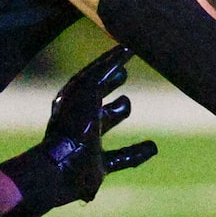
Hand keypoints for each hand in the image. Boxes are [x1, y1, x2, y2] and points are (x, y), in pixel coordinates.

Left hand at [37, 44, 156, 202]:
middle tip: (123, 72)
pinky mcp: (97, 165)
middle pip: (96, 95)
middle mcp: (79, 118)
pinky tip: (153, 148)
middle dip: (108, 83)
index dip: (110, 61)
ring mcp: (88, 141)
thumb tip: (124, 48)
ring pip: (106, 122)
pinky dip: (137, 152)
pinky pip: (121, 157)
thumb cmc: (74, 125)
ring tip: (127, 104)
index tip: (128, 48)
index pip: (95, 73)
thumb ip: (106, 68)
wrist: (62, 169)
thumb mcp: (90, 89)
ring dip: (117, 112)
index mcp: (74, 99)